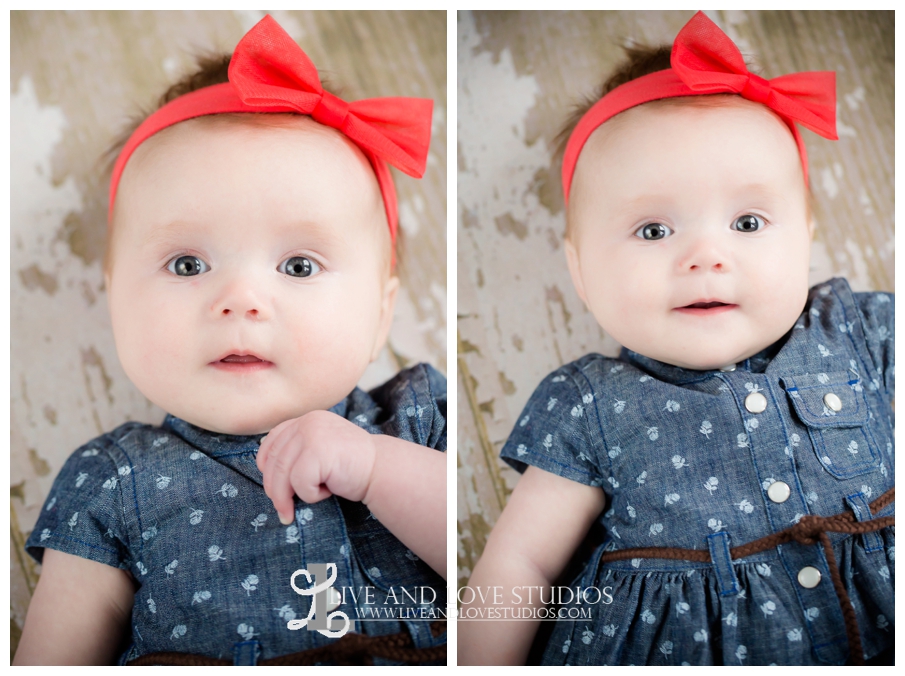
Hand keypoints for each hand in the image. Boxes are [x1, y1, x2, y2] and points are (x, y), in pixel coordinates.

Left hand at [256, 410, 377, 524]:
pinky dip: (311, 495)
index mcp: (307, 419)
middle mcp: (308, 422)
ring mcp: (312, 435)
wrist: (382, 470)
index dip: (266, 465)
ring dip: (291, 497)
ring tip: (311, 501)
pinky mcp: (318, 452)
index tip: (274, 485)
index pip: (272, 440)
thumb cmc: (352, 466)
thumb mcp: (322, 449)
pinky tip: (329, 490)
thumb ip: (299, 449)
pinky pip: (299, 483)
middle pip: (274, 461)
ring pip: (282, 475)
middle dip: (275, 491)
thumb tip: (266, 468)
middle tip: (284, 510)